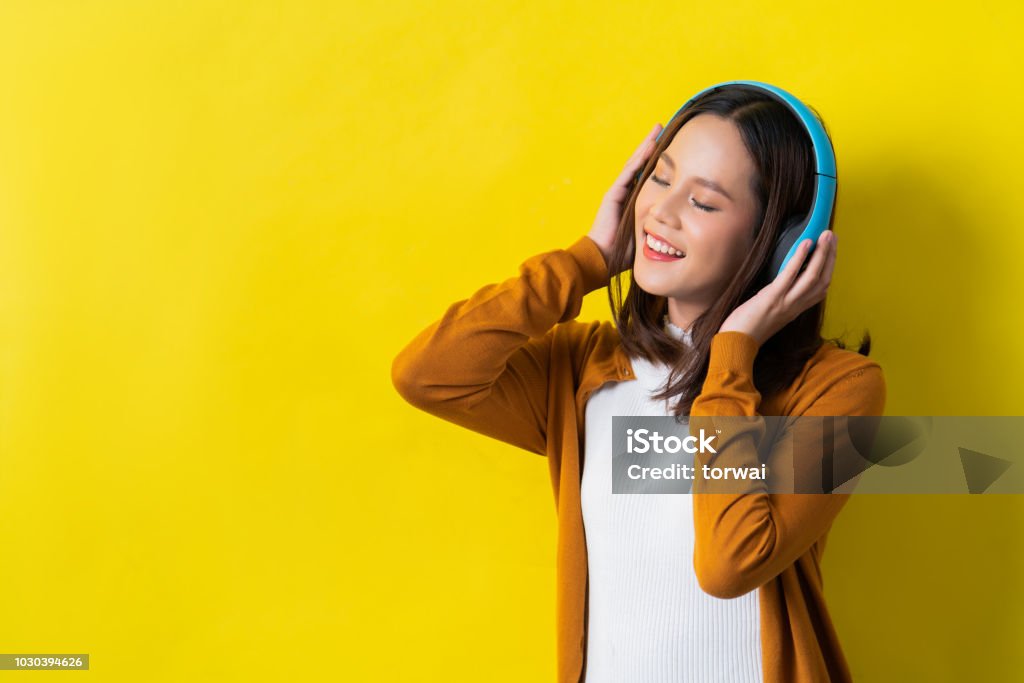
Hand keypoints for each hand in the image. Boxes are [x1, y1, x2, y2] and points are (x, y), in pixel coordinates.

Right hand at [587, 123, 661, 275]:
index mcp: (634, 200)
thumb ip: (661, 223)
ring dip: (645, 146)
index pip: (647, 174)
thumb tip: (684, 222)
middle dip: (651, 146)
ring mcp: (618, 191)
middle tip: (662, 128)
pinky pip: (628, 173)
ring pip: (634, 163)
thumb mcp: (649, 232)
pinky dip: (638, 159)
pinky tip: (648, 147)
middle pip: (640, 164)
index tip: (671, 146)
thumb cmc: (626, 251)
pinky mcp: (613, 194)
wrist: (604, 258)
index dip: (657, 160)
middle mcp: (625, 192)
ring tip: (656, 130)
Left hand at [719, 230, 837, 345]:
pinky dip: (799, 258)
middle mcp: (796, 306)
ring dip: (822, 254)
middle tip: (832, 235)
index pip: (822, 287)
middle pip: (823, 279)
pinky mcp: (772, 298)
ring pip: (813, 276)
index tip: (831, 250)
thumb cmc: (748, 327)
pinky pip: (790, 275)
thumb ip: (782, 298)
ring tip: (825, 235)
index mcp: (796, 308)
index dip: (829, 268)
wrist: (736, 344)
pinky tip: (805, 244)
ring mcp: (786, 302)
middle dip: (830, 256)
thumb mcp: (772, 312)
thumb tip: (786, 276)